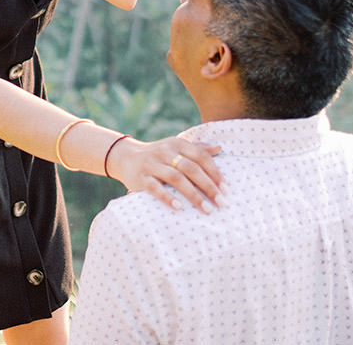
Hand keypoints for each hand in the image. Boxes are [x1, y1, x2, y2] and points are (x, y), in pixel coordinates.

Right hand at [108, 136, 225, 213]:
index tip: (226, 189)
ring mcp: (152, 164)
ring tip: (207, 209)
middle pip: (191, 168)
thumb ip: (197, 148)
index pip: (200, 156)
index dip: (215, 172)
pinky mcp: (141, 177)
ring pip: (176, 178)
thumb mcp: (176, 147)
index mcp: (177, 144)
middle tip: (221, 203)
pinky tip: (179, 208)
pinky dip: (168, 197)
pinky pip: (155, 188)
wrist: (125, 156)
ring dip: (193, 195)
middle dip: (208, 186)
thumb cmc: (158, 155)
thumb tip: (219, 148)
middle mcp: (165, 152)